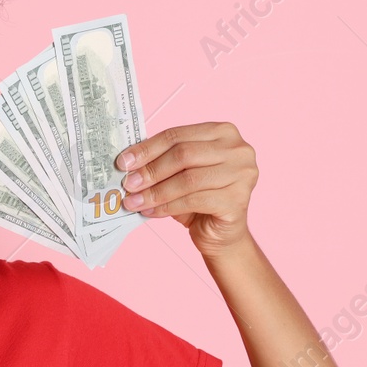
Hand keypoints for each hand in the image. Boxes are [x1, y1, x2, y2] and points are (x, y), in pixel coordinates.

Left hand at [115, 121, 256, 258]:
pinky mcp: (238, 199)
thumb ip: (161, 162)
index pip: (177, 135)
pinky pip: (194, 200)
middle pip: (183, 154)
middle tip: (128, 184)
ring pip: (188, 179)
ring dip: (155, 192)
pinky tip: (151, 212)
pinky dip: (168, 206)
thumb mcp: (179, 174)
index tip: (124, 162)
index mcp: (223, 132)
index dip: (147, 148)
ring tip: (134, 202)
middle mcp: (238, 149)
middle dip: (150, 171)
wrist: (221, 233)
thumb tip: (128, 162)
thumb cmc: (200, 199)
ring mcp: (242, 173)